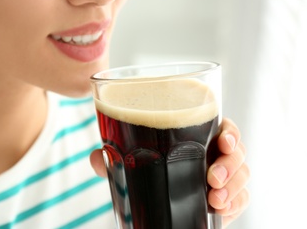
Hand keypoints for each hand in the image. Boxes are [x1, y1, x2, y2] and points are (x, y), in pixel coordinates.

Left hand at [90, 118, 249, 227]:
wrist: (154, 193)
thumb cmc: (146, 165)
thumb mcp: (129, 158)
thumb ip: (112, 157)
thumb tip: (96, 158)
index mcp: (198, 135)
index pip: (224, 127)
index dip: (231, 132)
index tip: (224, 141)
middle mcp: (214, 154)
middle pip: (238, 154)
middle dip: (231, 165)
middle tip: (212, 178)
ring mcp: (223, 177)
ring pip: (243, 177)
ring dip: (234, 188)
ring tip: (215, 200)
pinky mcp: (226, 198)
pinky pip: (241, 200)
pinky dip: (236, 205)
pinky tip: (221, 210)